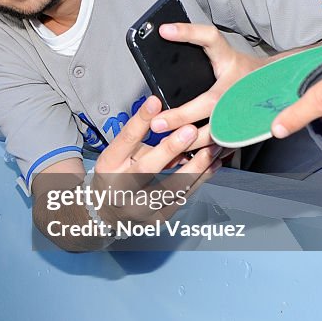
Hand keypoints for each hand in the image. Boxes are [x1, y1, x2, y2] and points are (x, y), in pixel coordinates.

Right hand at [90, 96, 222, 225]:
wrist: (108, 214)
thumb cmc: (116, 177)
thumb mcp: (119, 154)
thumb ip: (139, 137)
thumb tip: (161, 111)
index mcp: (109, 166)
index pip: (124, 141)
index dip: (140, 121)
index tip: (155, 102)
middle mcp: (121, 189)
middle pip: (146, 169)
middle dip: (170, 149)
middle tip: (190, 130)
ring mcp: (140, 207)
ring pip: (171, 188)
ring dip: (196, 166)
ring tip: (212, 148)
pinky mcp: (159, 218)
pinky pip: (183, 197)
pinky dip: (200, 179)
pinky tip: (213, 165)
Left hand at [149, 23, 263, 149]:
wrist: (277, 84)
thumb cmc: (241, 70)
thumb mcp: (221, 54)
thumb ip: (196, 47)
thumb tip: (164, 35)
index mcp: (229, 61)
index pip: (210, 38)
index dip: (188, 32)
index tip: (164, 30)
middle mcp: (238, 85)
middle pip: (210, 102)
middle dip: (182, 116)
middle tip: (158, 123)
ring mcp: (245, 108)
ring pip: (218, 130)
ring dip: (191, 140)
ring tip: (166, 142)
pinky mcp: (247, 127)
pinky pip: (225, 145)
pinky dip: (206, 153)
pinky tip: (187, 156)